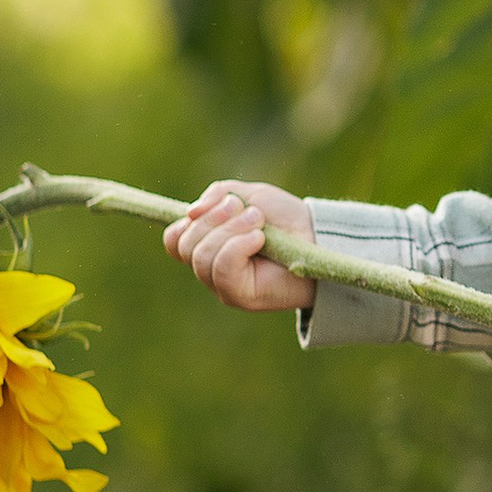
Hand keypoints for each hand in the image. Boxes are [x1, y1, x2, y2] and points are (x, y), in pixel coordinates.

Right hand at [164, 178, 315, 314]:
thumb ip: (217, 195)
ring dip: (230, 229)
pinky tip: (260, 238)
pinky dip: (238, 245)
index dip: (187, 221)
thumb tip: (190, 212)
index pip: (174, 241)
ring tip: (259, 223)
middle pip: (186, 245)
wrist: (317, 236)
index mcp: (208, 245)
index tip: (219, 205)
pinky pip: (222, 268)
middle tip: (250, 211)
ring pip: (201, 256)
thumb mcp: (248, 195)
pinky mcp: (240, 296)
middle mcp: (211, 269)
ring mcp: (223, 285)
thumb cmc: (284, 218)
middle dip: (215, 219)